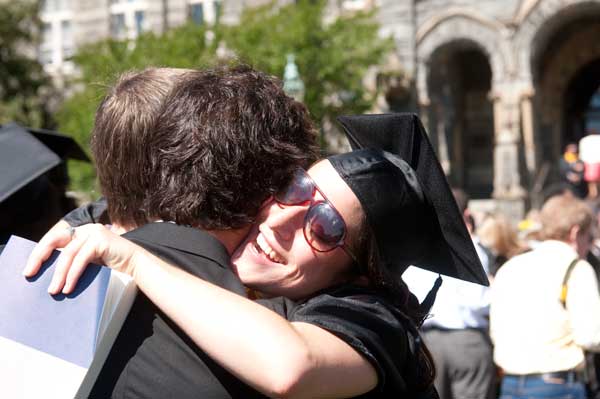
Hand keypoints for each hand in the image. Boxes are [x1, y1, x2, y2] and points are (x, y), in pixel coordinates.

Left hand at [24, 224, 139, 294]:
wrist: (136, 264)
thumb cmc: (113, 265)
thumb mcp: (88, 260)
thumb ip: (74, 260)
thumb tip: (51, 274)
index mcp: (81, 232)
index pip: (54, 239)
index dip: (39, 253)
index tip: (29, 270)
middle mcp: (86, 228)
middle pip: (54, 240)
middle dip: (39, 257)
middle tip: (30, 274)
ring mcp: (93, 232)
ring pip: (68, 254)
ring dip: (59, 275)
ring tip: (54, 290)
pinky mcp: (100, 240)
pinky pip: (80, 259)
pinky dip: (72, 275)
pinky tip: (69, 287)